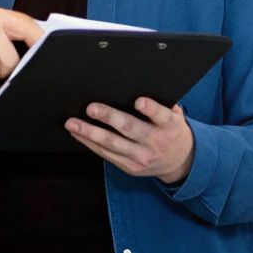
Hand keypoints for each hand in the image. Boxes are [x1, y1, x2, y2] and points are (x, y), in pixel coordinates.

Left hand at [66, 98, 195, 183]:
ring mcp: (141, 157)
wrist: (180, 162)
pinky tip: (78, 133)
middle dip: (109, 118)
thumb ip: (163, 104)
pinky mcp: (130, 167)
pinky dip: (89, 143)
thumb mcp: (176, 116)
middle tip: (91, 108)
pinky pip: (106, 154)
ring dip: (90, 133)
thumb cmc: (172, 131)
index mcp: (169, 126)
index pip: (161, 115)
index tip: (139, 101)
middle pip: (130, 128)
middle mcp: (155, 142)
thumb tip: (143, 85)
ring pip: (112, 144)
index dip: (150, 109)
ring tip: (73, 123)